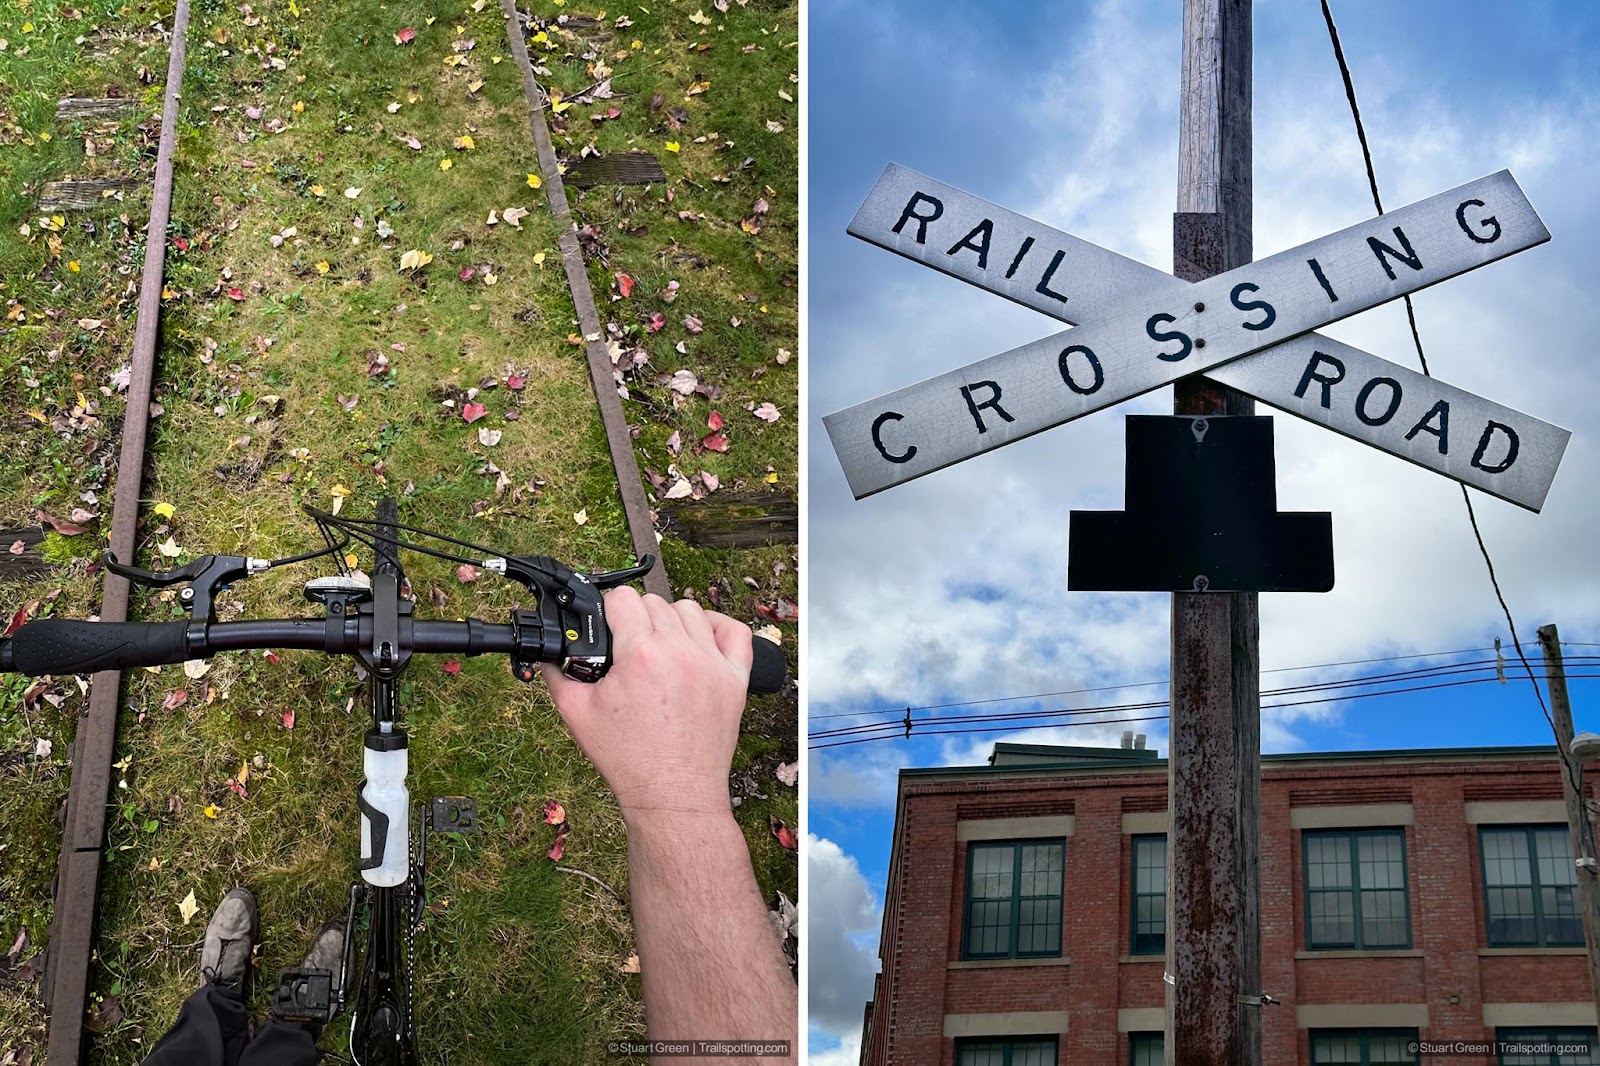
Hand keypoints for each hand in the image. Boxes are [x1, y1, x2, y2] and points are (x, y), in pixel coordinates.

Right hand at [542, 586, 752, 821]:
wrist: (672, 795)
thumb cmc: (627, 759)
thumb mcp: (576, 714)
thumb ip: (557, 674)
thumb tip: (550, 652)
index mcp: (641, 655)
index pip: (623, 598)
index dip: (609, 611)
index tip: (608, 628)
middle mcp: (680, 652)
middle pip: (654, 602)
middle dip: (636, 620)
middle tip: (628, 649)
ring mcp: (713, 664)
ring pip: (690, 611)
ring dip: (671, 621)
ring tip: (660, 648)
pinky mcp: (735, 679)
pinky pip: (734, 631)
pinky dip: (716, 628)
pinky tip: (700, 642)